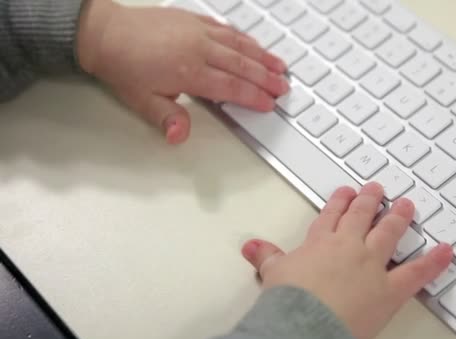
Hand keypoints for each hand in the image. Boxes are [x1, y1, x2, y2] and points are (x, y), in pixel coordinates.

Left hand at [77, 1, 288, 143]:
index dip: (253, 97)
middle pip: (242, 66)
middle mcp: (198, 49)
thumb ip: (167, 118)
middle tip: (284, 88)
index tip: (269, 104)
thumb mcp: (142, 100)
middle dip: (266, 79)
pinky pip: (226, 29)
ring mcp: (197, 32)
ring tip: (280, 66)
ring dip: (262, 57)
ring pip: (239, 45)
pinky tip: (254, 45)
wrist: (105, 33)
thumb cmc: (123, 67)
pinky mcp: (192, 20)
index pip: (231, 88)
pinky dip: (244, 38)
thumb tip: (179, 136)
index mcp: (189, 72)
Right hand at [241, 183, 453, 338]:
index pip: (332, 216)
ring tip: (407, 205)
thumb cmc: (290, 300)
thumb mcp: (273, 273)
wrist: (304, 322)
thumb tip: (251, 246)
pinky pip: (417, 272)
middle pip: (362, 216)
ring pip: (389, 233)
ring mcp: (372, 264)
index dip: (340, 201)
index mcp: (321, 243)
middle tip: (377, 189)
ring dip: (400, 218)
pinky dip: (434, 261)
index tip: (346, 193)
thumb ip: (265, 256)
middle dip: (370, 200)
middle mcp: (349, 247)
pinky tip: (446, 250)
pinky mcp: (389, 288)